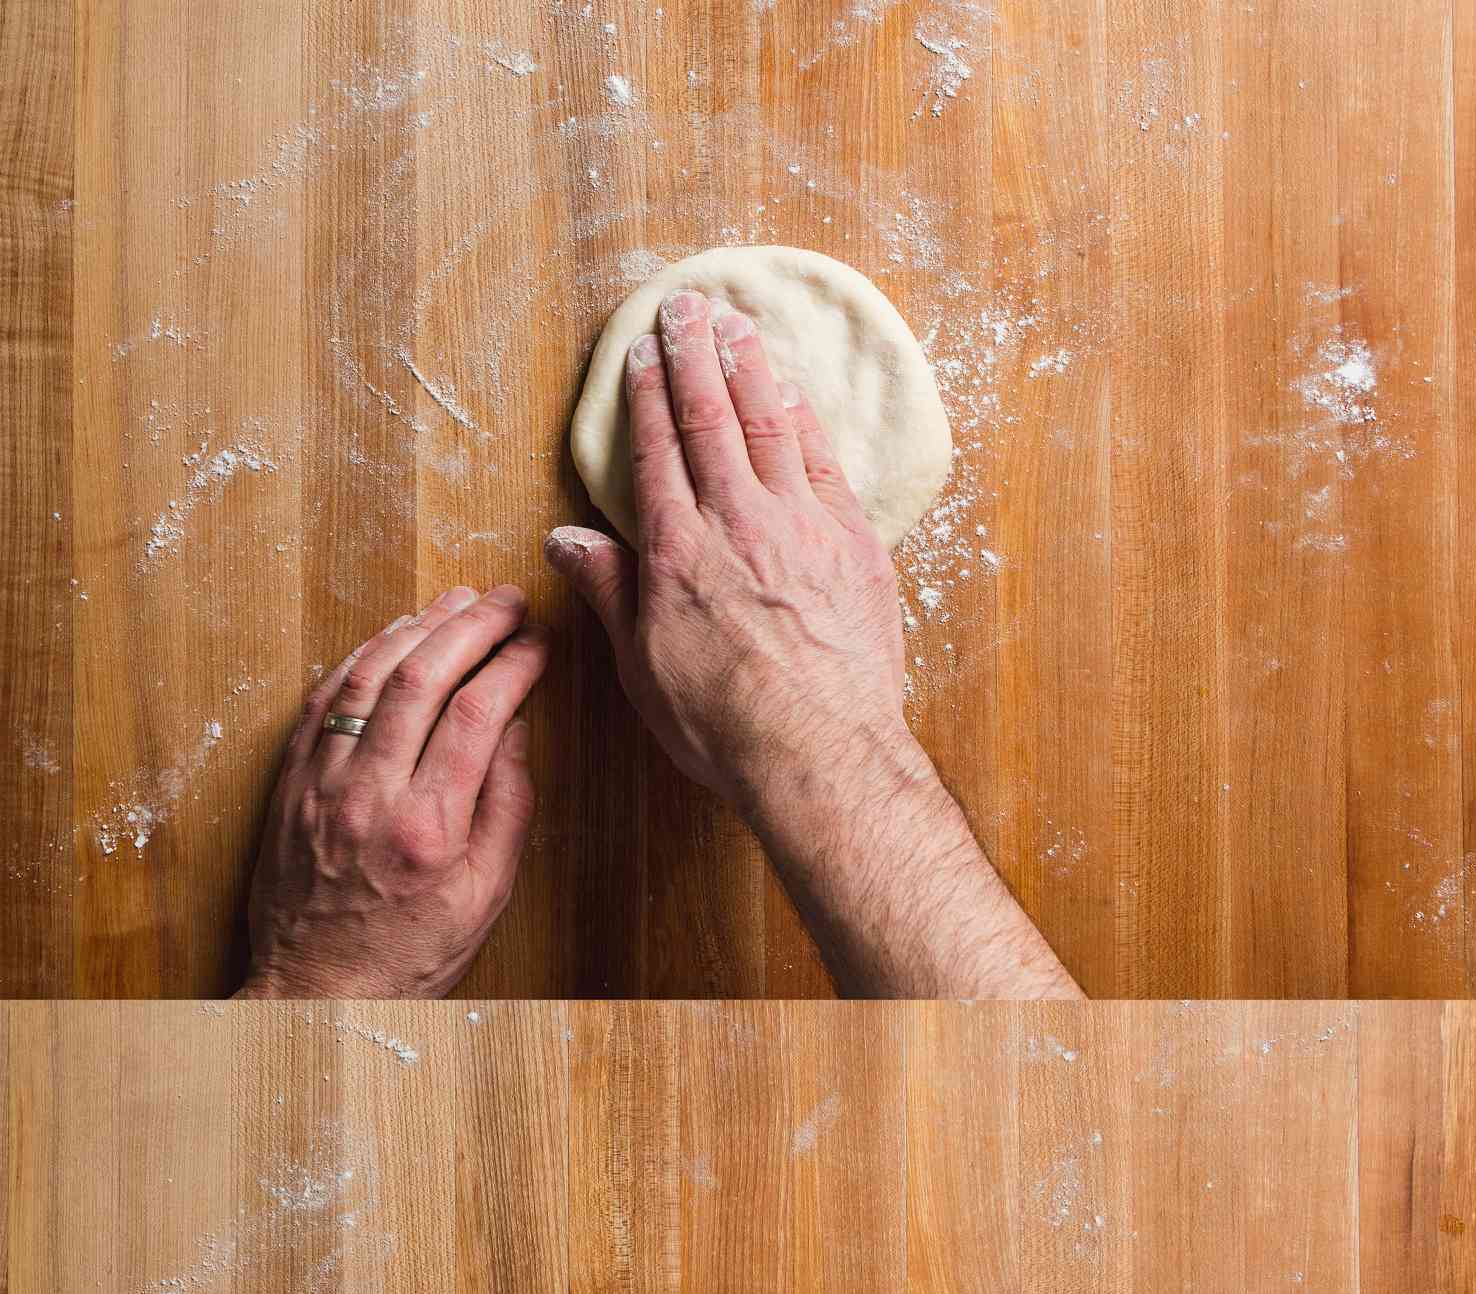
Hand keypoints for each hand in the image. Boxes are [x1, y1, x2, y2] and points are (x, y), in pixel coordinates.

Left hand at [243, 586, 548, 997]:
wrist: (318, 990)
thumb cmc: (411, 953)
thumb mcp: (486, 896)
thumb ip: (506, 809)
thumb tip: (514, 730)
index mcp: (428, 828)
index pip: (477, 714)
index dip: (512, 665)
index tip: (537, 643)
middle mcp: (370, 795)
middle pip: (420, 678)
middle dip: (469, 626)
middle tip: (503, 601)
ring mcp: (322, 784)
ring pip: (366, 677)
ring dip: (413, 629)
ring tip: (452, 603)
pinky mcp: (291, 784)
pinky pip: (323, 701)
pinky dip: (360, 659)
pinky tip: (390, 641)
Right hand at [545, 288, 910, 807]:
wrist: (820, 751)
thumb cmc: (725, 723)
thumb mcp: (644, 666)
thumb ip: (611, 590)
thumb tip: (567, 539)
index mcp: (679, 550)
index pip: (658, 452)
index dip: (648, 396)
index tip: (644, 352)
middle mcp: (738, 521)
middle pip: (712, 419)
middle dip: (695, 357)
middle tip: (688, 306)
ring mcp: (802, 526)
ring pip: (771, 425)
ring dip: (751, 369)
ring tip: (739, 324)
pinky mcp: (854, 545)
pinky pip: (823, 463)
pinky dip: (805, 419)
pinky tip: (795, 393)